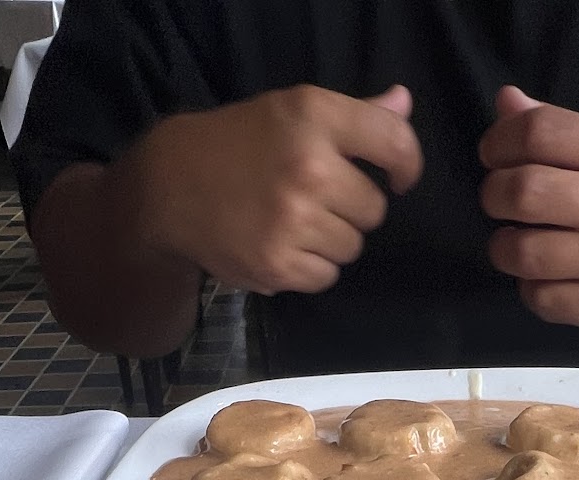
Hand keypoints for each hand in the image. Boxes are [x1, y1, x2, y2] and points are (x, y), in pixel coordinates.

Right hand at [123, 84, 422, 296]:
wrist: (172, 187)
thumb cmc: (240, 145)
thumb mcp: (291, 112)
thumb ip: (354, 114)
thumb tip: (404, 105)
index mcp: (313, 116)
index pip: (393, 142)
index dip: (407, 164)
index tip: (398, 177)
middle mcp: (308, 166)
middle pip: (374, 209)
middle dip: (352, 208)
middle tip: (316, 198)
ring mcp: (293, 219)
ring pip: (352, 246)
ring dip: (332, 240)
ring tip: (294, 222)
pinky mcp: (279, 264)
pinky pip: (326, 276)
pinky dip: (310, 268)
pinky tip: (283, 245)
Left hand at [479, 86, 578, 334]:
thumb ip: (559, 128)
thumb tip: (505, 102)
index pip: (538, 133)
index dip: (499, 142)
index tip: (494, 156)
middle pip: (522, 191)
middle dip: (494, 195)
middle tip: (499, 201)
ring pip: (521, 251)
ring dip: (504, 246)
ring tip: (514, 241)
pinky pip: (539, 297)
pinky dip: (529, 287)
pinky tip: (541, 276)